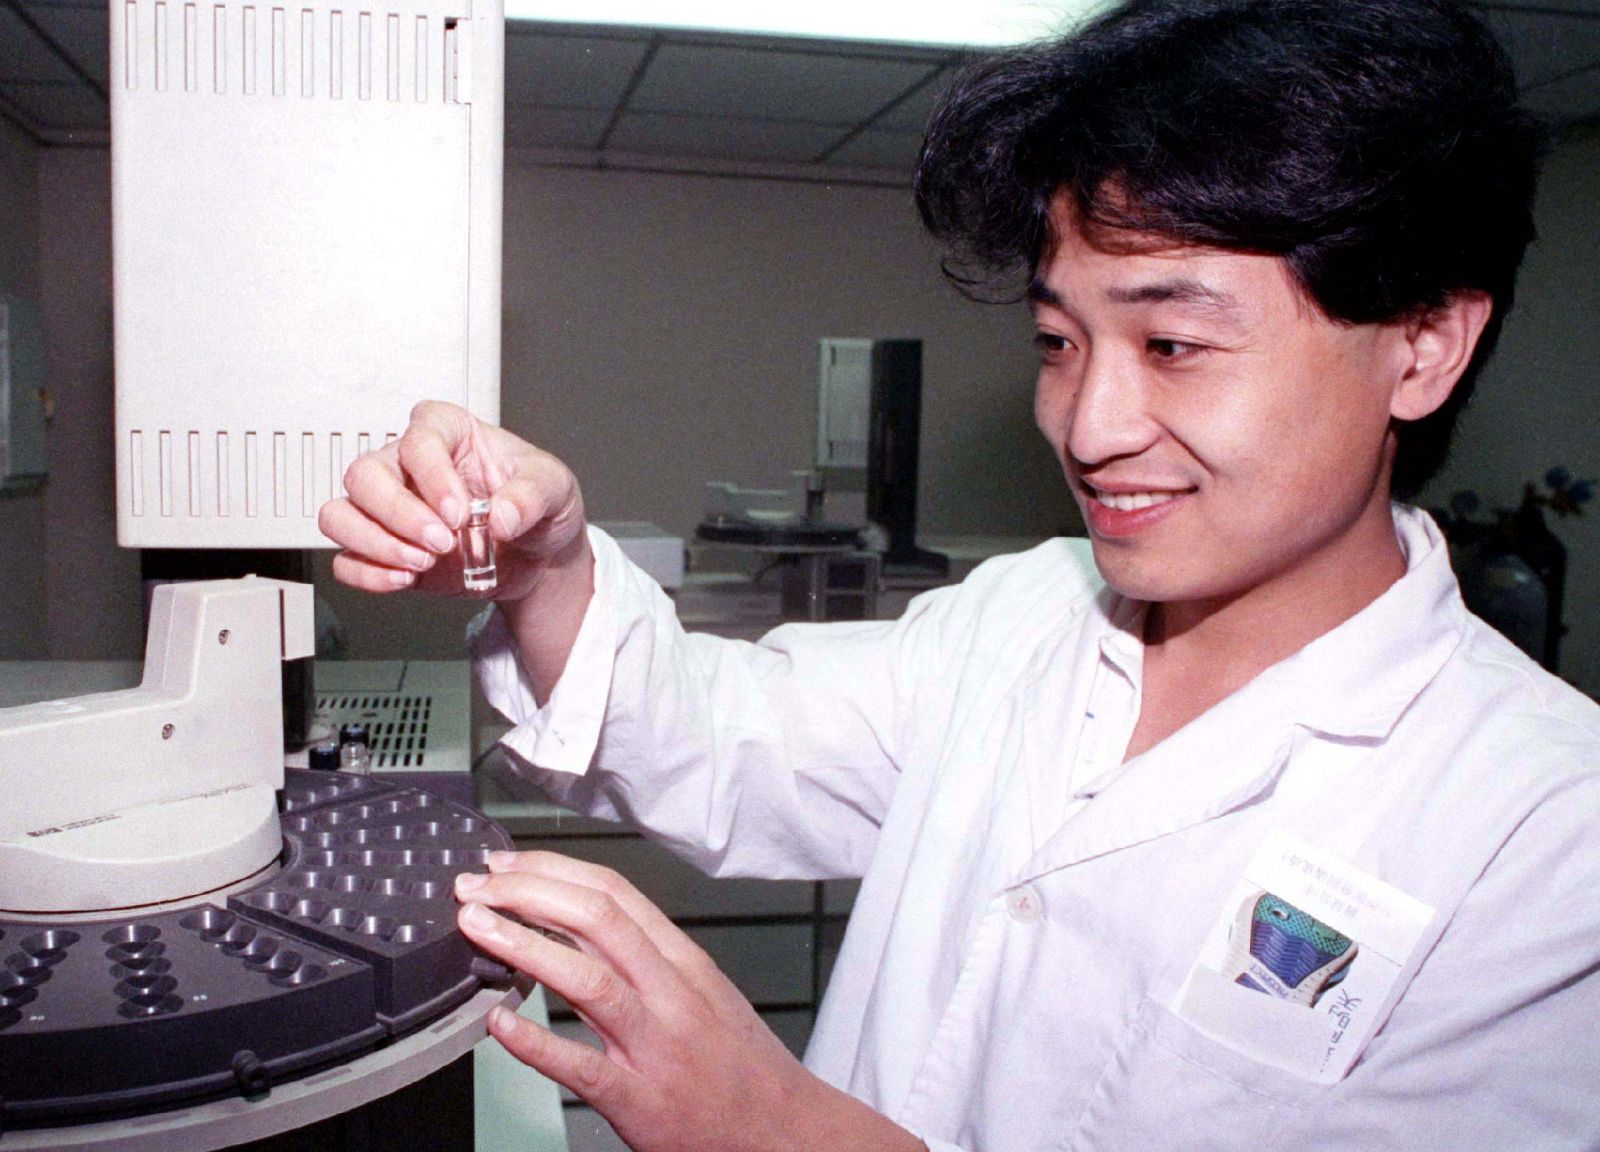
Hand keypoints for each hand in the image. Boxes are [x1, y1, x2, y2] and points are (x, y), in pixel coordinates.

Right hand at [319, 400, 586, 603]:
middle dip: (398, 514)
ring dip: (374, 543)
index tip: (459, 511)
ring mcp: (390, 509)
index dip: (432, 476)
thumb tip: (502, 515)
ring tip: (421, 563)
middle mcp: (409, 466)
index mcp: (449, 433)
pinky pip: (346, 559)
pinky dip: (367, 573)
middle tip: (441, 542)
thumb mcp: (555, 488)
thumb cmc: (539, 505)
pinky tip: (403, 579)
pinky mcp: (384, 549)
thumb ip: (532, 495)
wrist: (539, 557)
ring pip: (341, 513)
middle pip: (364, 474)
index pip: (418, 439)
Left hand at [454, 851, 925, 1151]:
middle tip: (476, 888)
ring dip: (525, 946)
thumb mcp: (702, 992)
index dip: (553, 871)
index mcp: (684, 962)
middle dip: (530, 893)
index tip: (508, 865)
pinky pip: (581, 1066)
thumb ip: (644, 960)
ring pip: (589, 980)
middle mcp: (673, 993)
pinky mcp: (641, 1101)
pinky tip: (498, 1024)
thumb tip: (574, 928)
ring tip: (477, 928)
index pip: (615, 894)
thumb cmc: (740, 1065)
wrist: (786, 1130)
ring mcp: (657, 1046)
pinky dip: (534, 1043)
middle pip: (598, 920)